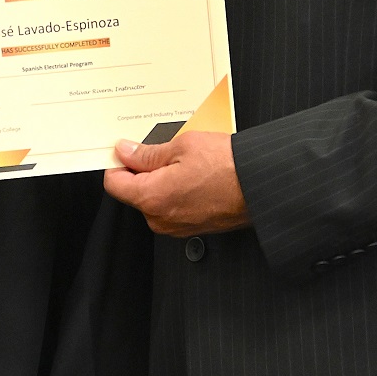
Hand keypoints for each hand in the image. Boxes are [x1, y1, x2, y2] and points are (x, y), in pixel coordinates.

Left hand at [103, 131, 249, 236]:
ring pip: (154, 201)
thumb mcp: (182, 147)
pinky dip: (177, 193)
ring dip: (162, 182)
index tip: (127, 151)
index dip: (118, 163)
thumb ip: (147, 154)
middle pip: (134, 193)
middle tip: (165, 153)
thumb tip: (126, 152)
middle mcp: (161, 219)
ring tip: (186, 164)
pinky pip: (172, 209)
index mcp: (152, 198)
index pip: (114, 183)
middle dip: (142, 172)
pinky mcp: (192, 228)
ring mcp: (177, 227)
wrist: (263, 186)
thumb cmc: (229, 167)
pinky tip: (195, 177)